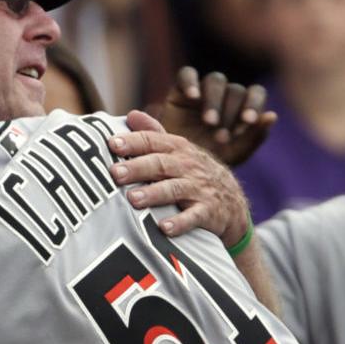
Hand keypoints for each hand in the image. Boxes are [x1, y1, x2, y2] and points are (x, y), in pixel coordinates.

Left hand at [110, 120, 252, 244]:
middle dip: (137, 167)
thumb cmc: (195, 174)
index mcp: (178, 149)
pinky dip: (180, 223)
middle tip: (115, 173)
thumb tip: (131, 115)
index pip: (153, 141)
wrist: (232, 201)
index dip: (133, 142)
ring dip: (154, 194)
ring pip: (174, 189)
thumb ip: (154, 134)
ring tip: (133, 199)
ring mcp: (199, 189)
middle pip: (160, 164)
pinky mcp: (208, 212)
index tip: (112, 144)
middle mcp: (188, 166)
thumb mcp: (179, 151)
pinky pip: (194, 217)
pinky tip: (165, 228)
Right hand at [161, 67, 277, 165]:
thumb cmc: (209, 162)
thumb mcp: (234, 154)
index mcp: (242, 108)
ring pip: (215, 81)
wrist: (175, 167)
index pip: (256, 94)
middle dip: (230, 113)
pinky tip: (193, 97)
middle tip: (221, 137)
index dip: (254, 103)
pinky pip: (187, 74)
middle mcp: (225, 96)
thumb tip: (273, 115)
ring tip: (209, 122)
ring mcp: (203, 90)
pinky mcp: (181, 90)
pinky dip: (191, 83)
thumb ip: (254, 136)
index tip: (249, 121)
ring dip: (214, 101)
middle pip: (235, 90)